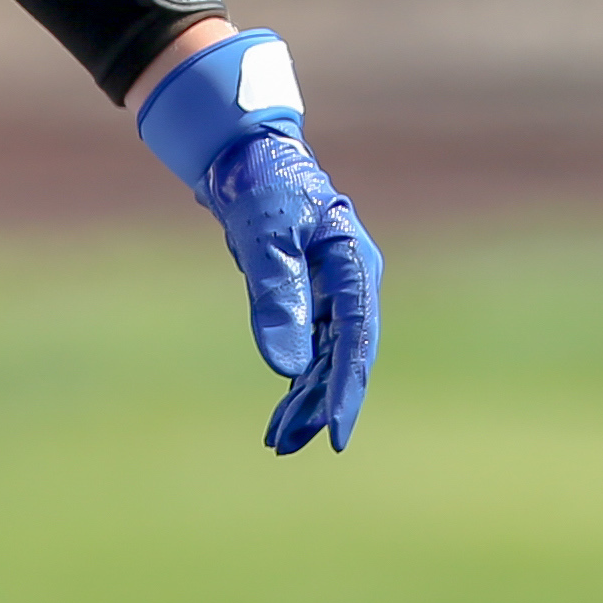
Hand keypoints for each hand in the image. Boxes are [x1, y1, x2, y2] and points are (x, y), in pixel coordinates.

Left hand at [134, 30, 380, 452]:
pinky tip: (281, 414)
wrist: (247, 156)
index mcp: (354, 263)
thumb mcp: (266, 237)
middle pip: (344, 357)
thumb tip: (287, 369)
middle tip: (293, 446)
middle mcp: (351, 282)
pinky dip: (296, 380)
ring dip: (305, 400)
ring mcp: (333, 291)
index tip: (336, 434)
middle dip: (321, 404)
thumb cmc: (263, 185)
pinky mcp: (311, 296)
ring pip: (326, 359)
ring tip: (279, 443)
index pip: (356, 339)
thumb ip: (278, 298)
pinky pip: (310, 348)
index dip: (347, 389)